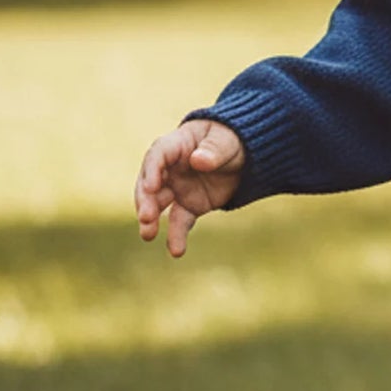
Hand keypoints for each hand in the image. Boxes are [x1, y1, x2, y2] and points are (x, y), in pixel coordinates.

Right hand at [134, 120, 244, 257]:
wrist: (244, 155)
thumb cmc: (231, 139)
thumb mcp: (228, 140)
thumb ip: (214, 150)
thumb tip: (198, 160)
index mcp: (177, 145)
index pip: (158, 155)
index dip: (152, 170)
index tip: (151, 187)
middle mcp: (170, 168)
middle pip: (151, 183)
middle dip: (146, 200)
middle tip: (146, 216)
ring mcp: (178, 188)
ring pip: (158, 204)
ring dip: (150, 219)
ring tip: (147, 235)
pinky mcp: (190, 205)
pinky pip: (179, 222)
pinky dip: (176, 236)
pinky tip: (176, 251)